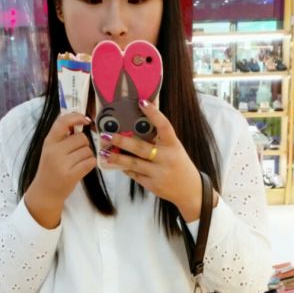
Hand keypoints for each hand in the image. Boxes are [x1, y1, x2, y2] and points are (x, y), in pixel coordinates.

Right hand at [25, 112, 94, 227]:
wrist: (45, 192)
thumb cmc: (51, 169)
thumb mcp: (51, 149)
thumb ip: (62, 136)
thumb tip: (81, 119)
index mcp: (49, 142)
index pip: (63, 122)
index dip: (76, 117)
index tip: (86, 120)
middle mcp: (54, 151)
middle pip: (81, 138)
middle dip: (84, 144)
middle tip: (77, 153)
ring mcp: (62, 164)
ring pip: (87, 150)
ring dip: (87, 155)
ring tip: (78, 162)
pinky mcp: (71, 175)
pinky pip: (90, 161)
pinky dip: (90, 163)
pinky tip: (83, 167)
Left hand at [98, 100, 206, 221]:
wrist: (189, 190)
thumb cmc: (179, 164)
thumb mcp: (174, 149)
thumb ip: (159, 139)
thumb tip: (138, 124)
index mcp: (173, 145)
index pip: (164, 126)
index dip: (154, 113)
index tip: (141, 102)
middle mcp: (166, 158)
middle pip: (141, 148)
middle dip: (122, 141)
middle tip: (107, 134)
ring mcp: (159, 173)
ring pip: (134, 163)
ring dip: (117, 157)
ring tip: (104, 153)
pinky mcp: (152, 184)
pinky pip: (135, 174)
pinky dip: (124, 168)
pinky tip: (115, 163)